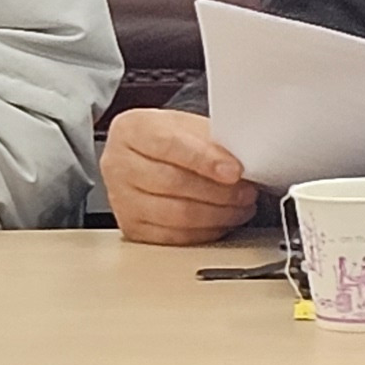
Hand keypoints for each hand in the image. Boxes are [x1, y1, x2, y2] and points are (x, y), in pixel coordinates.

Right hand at [103, 108, 263, 243]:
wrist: (145, 157)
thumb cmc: (168, 140)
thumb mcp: (188, 127)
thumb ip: (210, 141)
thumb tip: (243, 161)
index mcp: (131, 130)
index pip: (168, 145)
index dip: (205, 160)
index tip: (235, 171)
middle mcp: (118, 164)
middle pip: (172, 183)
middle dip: (218, 191)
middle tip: (246, 191)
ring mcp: (121, 199)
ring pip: (175, 215)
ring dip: (217, 214)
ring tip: (239, 207)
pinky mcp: (132, 227)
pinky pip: (174, 237)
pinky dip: (205, 232)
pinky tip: (221, 221)